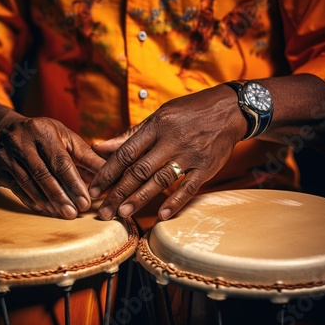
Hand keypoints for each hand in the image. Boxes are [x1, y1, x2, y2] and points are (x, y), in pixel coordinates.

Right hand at [0, 107, 105, 218]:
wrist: (0, 129)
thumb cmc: (41, 134)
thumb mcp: (64, 137)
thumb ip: (86, 155)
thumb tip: (109, 173)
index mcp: (43, 132)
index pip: (61, 161)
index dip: (74, 183)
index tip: (85, 201)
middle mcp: (23, 142)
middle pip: (43, 174)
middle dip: (60, 196)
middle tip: (74, 213)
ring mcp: (7, 156)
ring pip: (28, 183)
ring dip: (47, 201)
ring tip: (62, 214)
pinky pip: (16, 188)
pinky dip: (31, 200)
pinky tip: (44, 209)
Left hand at [88, 84, 246, 220]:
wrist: (230, 109)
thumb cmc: (189, 112)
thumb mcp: (159, 116)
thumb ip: (129, 135)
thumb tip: (98, 147)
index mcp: (156, 126)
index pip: (125, 153)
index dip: (107, 173)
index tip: (94, 190)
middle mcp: (171, 140)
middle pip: (139, 170)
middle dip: (118, 192)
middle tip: (104, 211)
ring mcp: (190, 155)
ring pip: (160, 180)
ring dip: (140, 198)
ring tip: (123, 213)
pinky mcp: (207, 167)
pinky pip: (189, 187)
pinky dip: (176, 202)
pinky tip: (162, 215)